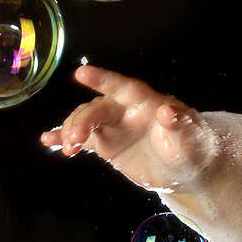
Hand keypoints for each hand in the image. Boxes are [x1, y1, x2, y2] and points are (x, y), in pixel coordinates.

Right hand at [39, 66, 219, 192]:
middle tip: (75, 138)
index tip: (81, 73)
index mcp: (147, 102)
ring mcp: (115, 126)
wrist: (187, 169)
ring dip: (71, 130)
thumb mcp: (190, 139)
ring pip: (86, 121)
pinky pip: (83, 139)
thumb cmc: (193, 146)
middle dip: (83, 120)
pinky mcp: (107, 144)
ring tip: (68, 148)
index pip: (124, 87)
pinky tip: (49, 141)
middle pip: (99, 108)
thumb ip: (179, 126)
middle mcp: (127, 110)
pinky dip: (64, 139)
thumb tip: (167, 111)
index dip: (104, 80)